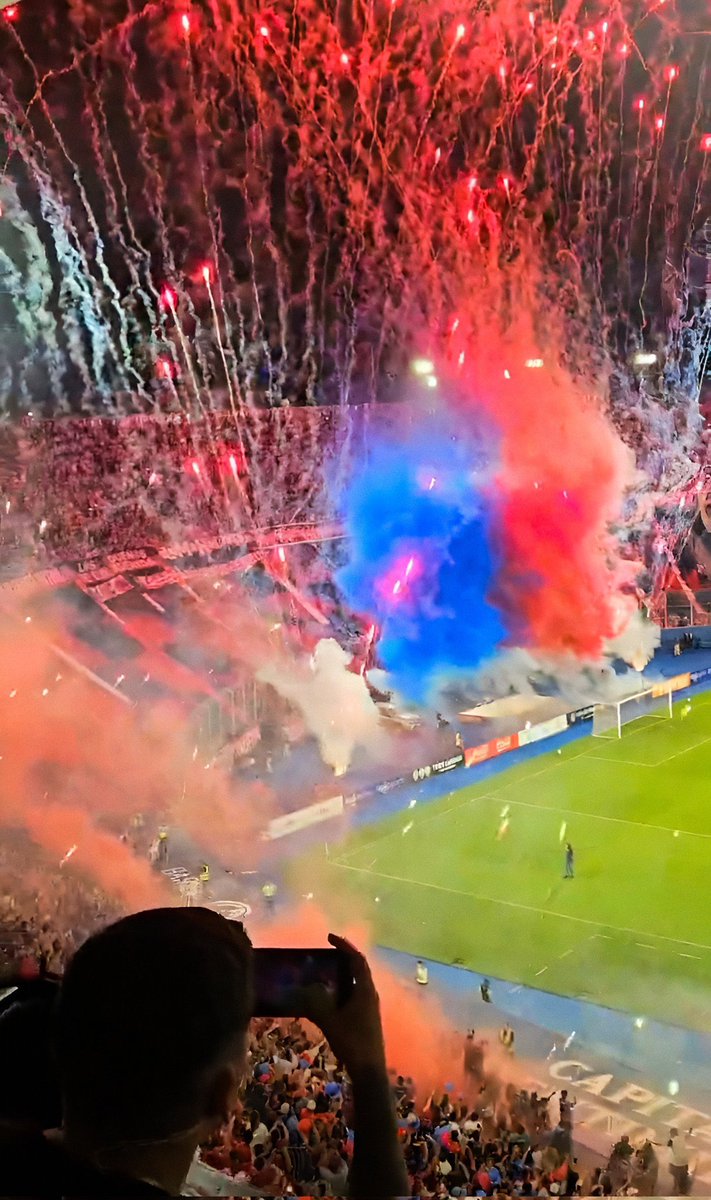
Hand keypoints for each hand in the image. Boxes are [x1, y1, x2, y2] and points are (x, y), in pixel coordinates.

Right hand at [298, 933, 386, 1078]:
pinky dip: (343, 989)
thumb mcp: (330, 1022)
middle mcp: (370, 994)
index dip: (344, 946)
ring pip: (357, 982)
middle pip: (359, 968)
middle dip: (343, 958)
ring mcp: (370, 1006)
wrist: (369, 1070)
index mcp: (365, 990)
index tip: (329, 938)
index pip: (357, 960)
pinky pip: (354, 994)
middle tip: (325, 953)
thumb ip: (316, 1003)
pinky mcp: (367, 1017)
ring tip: (324, 972)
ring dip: (342, 974)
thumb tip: (303, 988)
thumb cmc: (352, 1042)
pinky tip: (329, 997)